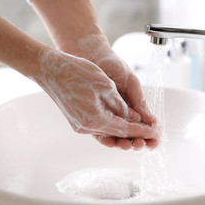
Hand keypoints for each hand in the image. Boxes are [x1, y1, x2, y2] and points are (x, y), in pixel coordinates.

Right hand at [34, 49, 158, 148]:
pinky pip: (98, 126)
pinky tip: (121, 121)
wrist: (49, 69)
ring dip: (123, 130)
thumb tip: (133, 117)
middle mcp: (87, 127)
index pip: (125, 130)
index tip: (155, 133)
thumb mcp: (105, 85)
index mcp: (95, 120)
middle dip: (135, 134)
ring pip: (108, 131)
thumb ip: (120, 104)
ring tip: (140, 129)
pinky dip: (111, 125)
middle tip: (151, 134)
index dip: (142, 131)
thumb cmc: (75, 72)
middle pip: (116, 134)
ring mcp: (80, 125)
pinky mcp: (76, 120)